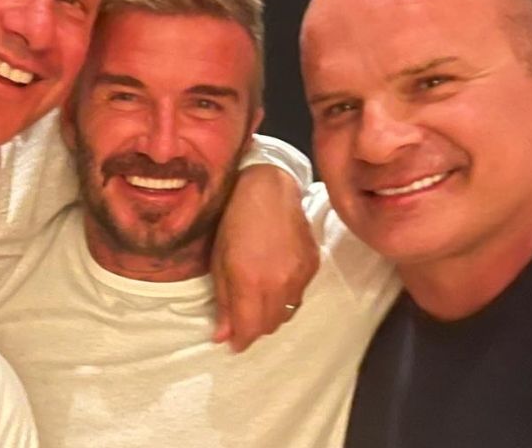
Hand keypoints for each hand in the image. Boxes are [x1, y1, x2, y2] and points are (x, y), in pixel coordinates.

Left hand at [212, 165, 318, 351]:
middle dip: (254, 328)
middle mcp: (279, 284)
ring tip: (258, 298)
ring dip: (271, 314)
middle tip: (242, 319)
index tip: (232, 342)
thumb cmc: (234, 220)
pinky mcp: (313, 266)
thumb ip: (223, 300)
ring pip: (287, 313)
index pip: (250, 329)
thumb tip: (222, 335)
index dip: (240, 340)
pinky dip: (286, 295)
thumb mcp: (218, 260)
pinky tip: (275, 279)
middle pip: (269, 326)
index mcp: (250, 282)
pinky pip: (299, 294)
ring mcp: (300, 276)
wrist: (269, 189)